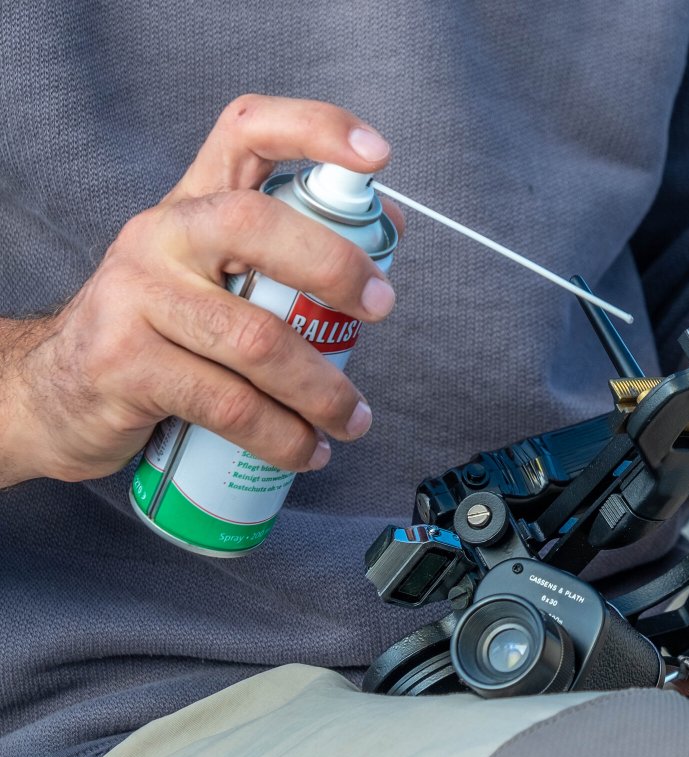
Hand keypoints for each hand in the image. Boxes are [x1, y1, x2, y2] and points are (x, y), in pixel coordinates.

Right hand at [0, 95, 403, 486]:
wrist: (57, 390)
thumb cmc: (163, 328)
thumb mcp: (218, 273)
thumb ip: (290, 247)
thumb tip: (388, 224)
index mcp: (194, 202)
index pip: (249, 132)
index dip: (316, 129)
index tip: (377, 155)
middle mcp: (161, 234)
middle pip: (256, 224)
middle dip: (334, 267)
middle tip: (380, 309)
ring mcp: (135, 296)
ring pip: (255, 338)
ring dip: (322, 389)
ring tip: (353, 419)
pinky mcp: (124, 364)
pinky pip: (228, 404)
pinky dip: (282, 436)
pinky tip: (307, 451)